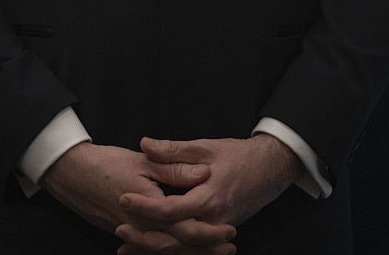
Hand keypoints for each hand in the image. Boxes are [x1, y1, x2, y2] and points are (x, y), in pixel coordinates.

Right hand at [42, 141, 233, 251]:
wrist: (73, 174)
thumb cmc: (108, 163)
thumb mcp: (144, 160)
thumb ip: (174, 168)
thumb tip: (203, 173)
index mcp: (149, 207)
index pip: (185, 228)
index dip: (209, 232)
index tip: (230, 231)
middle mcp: (141, 226)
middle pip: (178, 246)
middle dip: (205, 249)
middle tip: (229, 247)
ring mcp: (132, 232)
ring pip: (165, 250)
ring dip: (190, 252)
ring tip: (213, 251)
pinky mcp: (125, 232)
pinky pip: (151, 247)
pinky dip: (168, 250)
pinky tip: (180, 250)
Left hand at [115, 135, 300, 251]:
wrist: (270, 170)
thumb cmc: (239, 156)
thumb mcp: (206, 147)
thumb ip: (174, 149)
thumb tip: (145, 144)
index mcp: (208, 199)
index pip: (170, 210)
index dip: (145, 206)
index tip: (123, 198)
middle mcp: (212, 222)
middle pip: (173, 240)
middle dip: (143, 238)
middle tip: (119, 230)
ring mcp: (215, 231)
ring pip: (181, 250)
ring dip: (153, 249)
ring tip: (126, 246)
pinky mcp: (216, 233)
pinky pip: (190, 247)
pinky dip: (170, 249)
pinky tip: (150, 248)